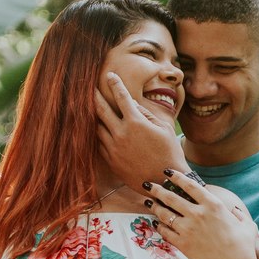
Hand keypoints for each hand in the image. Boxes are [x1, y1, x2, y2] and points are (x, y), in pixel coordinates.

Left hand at [96, 73, 189, 187]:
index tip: (110, 75)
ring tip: (90, 108)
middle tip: (89, 87)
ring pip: (97, 127)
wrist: (164, 182)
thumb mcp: (163, 128)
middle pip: (101, 109)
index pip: (122, 97)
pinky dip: (98, 134)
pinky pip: (99, 143)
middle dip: (94, 96)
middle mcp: (121, 133)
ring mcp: (113, 148)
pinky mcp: (110, 160)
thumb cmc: (169, 153)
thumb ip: (146, 113)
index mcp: (136, 122)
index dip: (115, 84)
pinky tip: (98, 129)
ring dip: (93, 116)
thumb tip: (132, 104)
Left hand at [142, 170, 257, 258]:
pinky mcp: (182, 243)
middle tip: (148, 185)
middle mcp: (198, 213)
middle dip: (157, 189)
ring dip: (155, 207)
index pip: (190, 185)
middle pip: (171, 197)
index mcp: (213, 205)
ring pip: (165, 214)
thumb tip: (235, 212)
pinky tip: (157, 223)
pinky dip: (160, 226)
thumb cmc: (243, 246)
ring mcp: (188, 228)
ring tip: (148, 202)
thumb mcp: (247, 225)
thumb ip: (239, 215)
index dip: (176, 176)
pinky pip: (165, 232)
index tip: (167, 172)